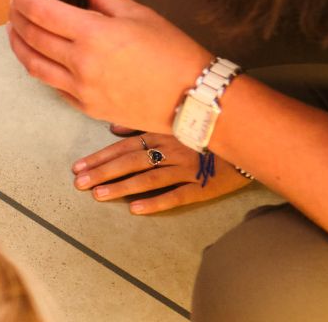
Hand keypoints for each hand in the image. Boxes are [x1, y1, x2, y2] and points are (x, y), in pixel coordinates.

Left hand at [7, 0, 214, 134]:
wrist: (192, 97)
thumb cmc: (172, 51)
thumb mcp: (138, 13)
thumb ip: (102, 2)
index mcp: (93, 35)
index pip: (42, 12)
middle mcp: (80, 64)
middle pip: (32, 37)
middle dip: (17, 17)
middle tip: (15, 6)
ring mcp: (81, 90)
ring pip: (34, 66)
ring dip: (19, 45)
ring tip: (16, 31)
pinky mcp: (87, 108)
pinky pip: (53, 86)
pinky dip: (41, 68)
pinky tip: (41, 57)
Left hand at [71, 132, 251, 214]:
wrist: (250, 135)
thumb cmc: (209, 125)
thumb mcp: (175, 117)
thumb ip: (143, 121)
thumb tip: (113, 128)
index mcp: (162, 131)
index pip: (124, 146)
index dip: (100, 157)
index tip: (77, 167)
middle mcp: (170, 149)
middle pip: (130, 162)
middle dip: (102, 172)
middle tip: (79, 184)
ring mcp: (186, 168)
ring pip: (148, 178)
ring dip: (122, 187)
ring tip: (98, 196)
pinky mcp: (203, 186)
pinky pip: (177, 195)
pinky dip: (156, 202)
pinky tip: (136, 210)